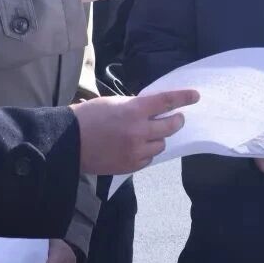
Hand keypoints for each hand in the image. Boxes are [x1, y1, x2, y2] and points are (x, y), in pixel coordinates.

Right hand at [73, 89, 200, 173]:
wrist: (67, 142)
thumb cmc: (88, 117)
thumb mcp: (113, 103)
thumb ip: (135, 106)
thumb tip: (152, 109)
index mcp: (134, 110)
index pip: (166, 101)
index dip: (183, 97)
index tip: (195, 96)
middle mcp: (138, 131)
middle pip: (170, 126)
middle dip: (176, 120)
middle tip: (175, 118)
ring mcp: (135, 151)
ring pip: (160, 144)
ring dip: (158, 138)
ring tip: (146, 134)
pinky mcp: (130, 166)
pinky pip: (148, 159)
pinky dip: (146, 153)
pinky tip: (135, 148)